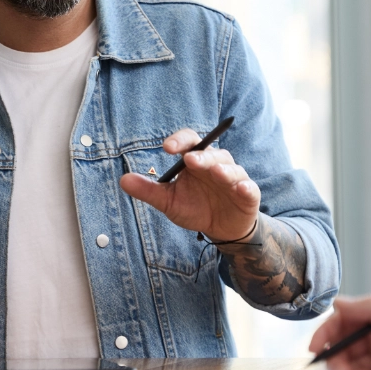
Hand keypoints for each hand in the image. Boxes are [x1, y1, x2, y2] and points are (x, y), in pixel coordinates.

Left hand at [119, 128, 259, 241]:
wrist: (221, 229)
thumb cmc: (195, 208)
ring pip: (230, 168)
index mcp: (196, 161)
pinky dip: (245, 187)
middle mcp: (216, 164)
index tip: (166, 148)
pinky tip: (240, 188)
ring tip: (215, 172)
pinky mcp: (247, 194)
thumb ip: (148, 190)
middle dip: (201, 156)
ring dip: (223, 169)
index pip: (189, 142)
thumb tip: (122, 179)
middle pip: (211, 153)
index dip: (180, 140)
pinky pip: (248, 187)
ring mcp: (233, 178)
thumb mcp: (168, 201)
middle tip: (189, 159)